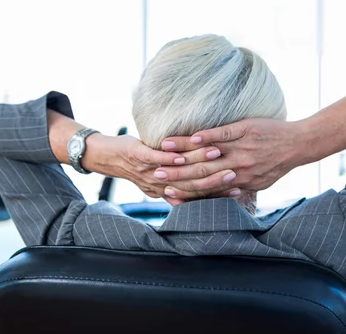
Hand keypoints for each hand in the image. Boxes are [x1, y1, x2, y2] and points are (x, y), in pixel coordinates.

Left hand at [82, 134, 226, 205]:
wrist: (106, 157)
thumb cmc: (138, 163)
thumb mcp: (161, 175)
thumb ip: (182, 180)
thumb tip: (205, 177)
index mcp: (168, 192)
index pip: (198, 194)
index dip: (219, 192)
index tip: (239, 187)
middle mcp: (161, 186)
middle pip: (192, 185)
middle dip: (215, 179)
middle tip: (234, 172)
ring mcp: (150, 172)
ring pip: (178, 170)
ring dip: (198, 162)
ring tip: (217, 154)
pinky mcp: (139, 157)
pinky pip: (158, 158)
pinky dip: (173, 155)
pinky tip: (187, 149)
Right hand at [154, 119, 302, 199]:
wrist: (298, 145)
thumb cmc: (277, 165)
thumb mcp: (259, 182)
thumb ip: (238, 188)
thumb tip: (221, 194)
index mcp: (237, 182)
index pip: (205, 188)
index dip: (184, 189)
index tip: (165, 189)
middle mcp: (237, 168)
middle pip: (201, 171)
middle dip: (176, 171)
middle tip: (155, 170)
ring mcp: (241, 148)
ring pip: (207, 152)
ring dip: (183, 150)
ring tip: (163, 147)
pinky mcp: (244, 130)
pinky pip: (221, 132)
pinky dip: (205, 135)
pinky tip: (190, 136)